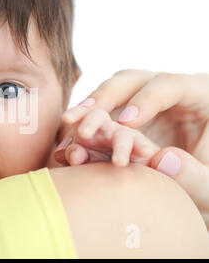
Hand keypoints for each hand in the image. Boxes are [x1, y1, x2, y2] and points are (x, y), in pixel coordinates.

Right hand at [58, 70, 208, 227]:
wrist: (198, 182)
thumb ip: (196, 176)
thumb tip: (160, 161)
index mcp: (200, 94)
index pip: (168, 84)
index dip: (146, 100)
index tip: (126, 123)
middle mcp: (166, 93)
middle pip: (132, 80)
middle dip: (105, 96)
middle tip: (87, 118)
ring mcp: (140, 104)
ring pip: (110, 93)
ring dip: (87, 109)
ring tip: (69, 125)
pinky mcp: (122, 120)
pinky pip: (100, 116)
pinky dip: (82, 127)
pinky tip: (68, 143)